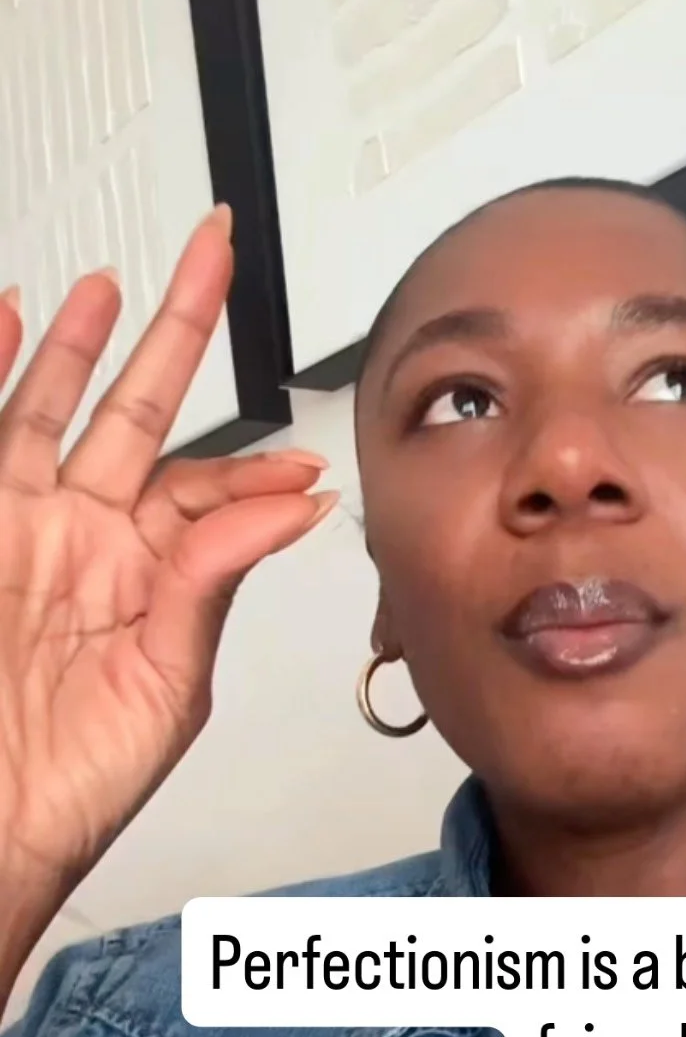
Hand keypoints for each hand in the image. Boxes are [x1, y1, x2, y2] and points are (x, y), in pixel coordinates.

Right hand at [0, 207, 337, 950]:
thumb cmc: (73, 784)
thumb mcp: (167, 684)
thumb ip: (213, 582)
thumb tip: (294, 506)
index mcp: (146, 577)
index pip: (205, 487)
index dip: (254, 466)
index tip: (305, 461)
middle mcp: (84, 541)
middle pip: (135, 410)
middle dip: (176, 329)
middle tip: (214, 252)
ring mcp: (20, 530)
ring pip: (51, 410)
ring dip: (77, 342)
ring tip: (107, 281)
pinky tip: (4, 316)